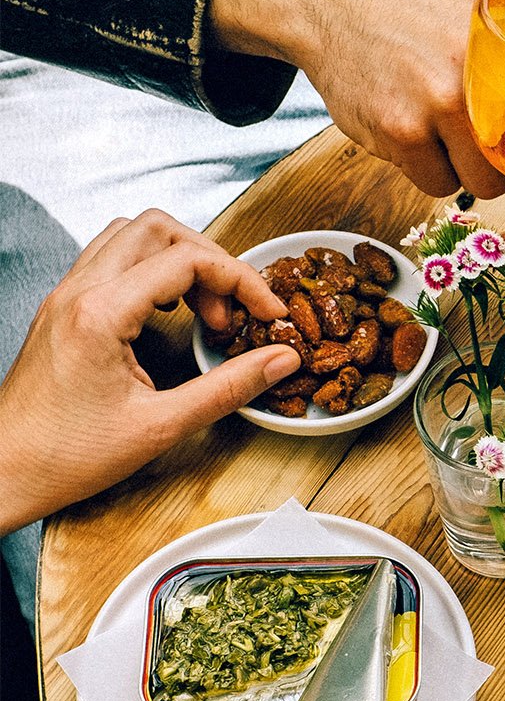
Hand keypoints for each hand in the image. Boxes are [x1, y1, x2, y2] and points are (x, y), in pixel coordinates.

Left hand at [0, 212, 300, 535]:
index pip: (188, 261)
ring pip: (131, 236)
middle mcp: (78, 292)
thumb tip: (280, 360)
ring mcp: (65, 296)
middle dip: (212, 260)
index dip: (241, 281)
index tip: (268, 313)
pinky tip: (169, 313)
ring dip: (179, 260)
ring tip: (204, 310)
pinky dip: (151, 273)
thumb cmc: (67, 455)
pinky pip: (111, 261)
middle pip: (158, 230)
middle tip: (235, 309)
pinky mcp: (63, 309)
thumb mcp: (162, 426)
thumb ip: (228, 387)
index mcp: (100, 313)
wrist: (5, 471)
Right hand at [210, 0, 504, 199]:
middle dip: (492, 166)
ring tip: (435, 128)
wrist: (332, 5)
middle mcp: (468, 79)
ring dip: (455, 168)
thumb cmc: (407, 17)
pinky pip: (431, 182)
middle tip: (473, 140)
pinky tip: (409, 129)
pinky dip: (423, 167)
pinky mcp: (397, 133)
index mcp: (497, 51)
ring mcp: (431, 108)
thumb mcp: (470, 21)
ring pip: (469, 183)